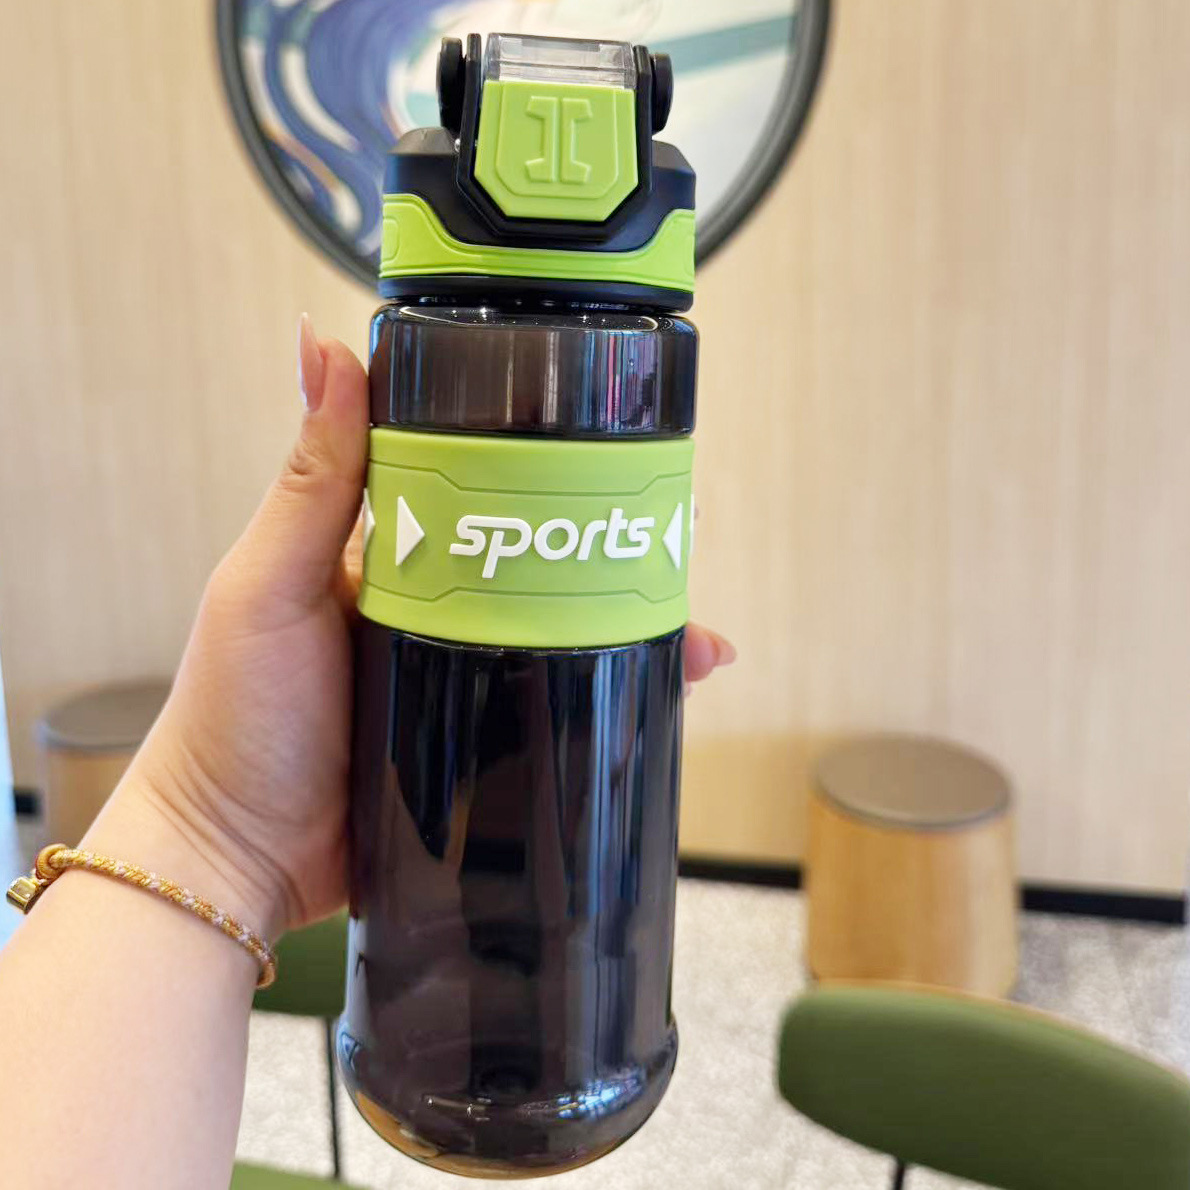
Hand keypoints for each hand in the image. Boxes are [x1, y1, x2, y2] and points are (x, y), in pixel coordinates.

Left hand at [93, 317, 736, 936]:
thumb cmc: (235, 714)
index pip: (479, 489)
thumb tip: (323, 345)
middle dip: (611, 556)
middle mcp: (435, 607)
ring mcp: (462, 675)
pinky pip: (555, 710)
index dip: (543, 467)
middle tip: (672, 549)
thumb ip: (313, 479)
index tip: (605, 447)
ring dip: (629, 630)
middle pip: (540, 565)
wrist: (240, 853)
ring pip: (562, 636)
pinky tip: (665, 694)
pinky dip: (610, 700)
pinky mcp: (480, 739)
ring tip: (692, 635)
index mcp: (389, 553)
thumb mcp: (270, 582)